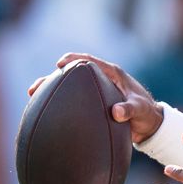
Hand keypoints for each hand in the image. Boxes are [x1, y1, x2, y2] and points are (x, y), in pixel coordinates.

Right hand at [27, 52, 162, 142]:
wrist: (149, 124)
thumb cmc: (146, 113)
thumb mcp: (140, 110)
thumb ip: (129, 110)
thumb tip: (115, 112)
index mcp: (112, 74)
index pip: (89, 61)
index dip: (73, 59)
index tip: (60, 63)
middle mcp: (101, 79)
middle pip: (73, 74)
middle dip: (53, 78)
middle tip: (36, 88)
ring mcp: (95, 91)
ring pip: (69, 88)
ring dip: (52, 91)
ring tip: (32, 98)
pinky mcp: (93, 103)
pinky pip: (73, 101)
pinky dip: (60, 104)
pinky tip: (45, 114)